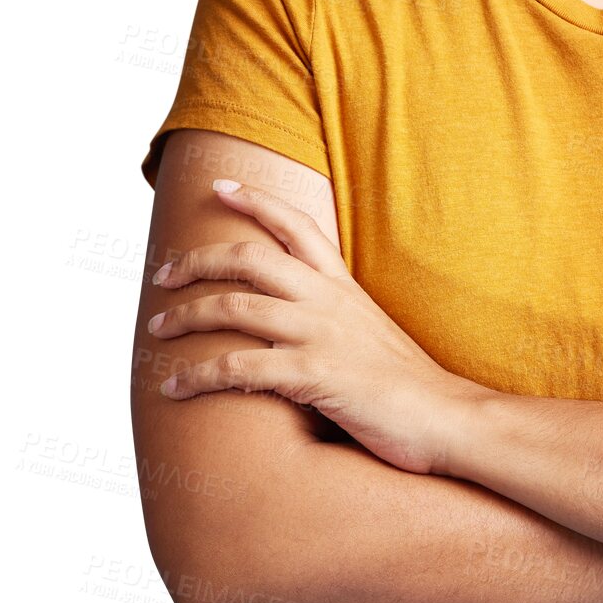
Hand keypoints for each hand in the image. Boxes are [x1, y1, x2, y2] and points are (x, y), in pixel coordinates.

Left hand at [146, 179, 486, 473]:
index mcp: (343, 285)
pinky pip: (240, 367)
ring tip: (156, 326)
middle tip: (163, 273)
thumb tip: (296, 317)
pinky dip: (198, 375)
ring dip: (186, 315)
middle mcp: (328, 300)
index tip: (221, 186)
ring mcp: (321, 335)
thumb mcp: (370, 330)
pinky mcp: (315, 376)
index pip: (296, 225)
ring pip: (234, 306)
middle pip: (250, 256)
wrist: (446, 416)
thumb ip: (334, 315)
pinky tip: (173, 387)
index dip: (256, 200)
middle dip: (198, 259)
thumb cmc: (407, 383)